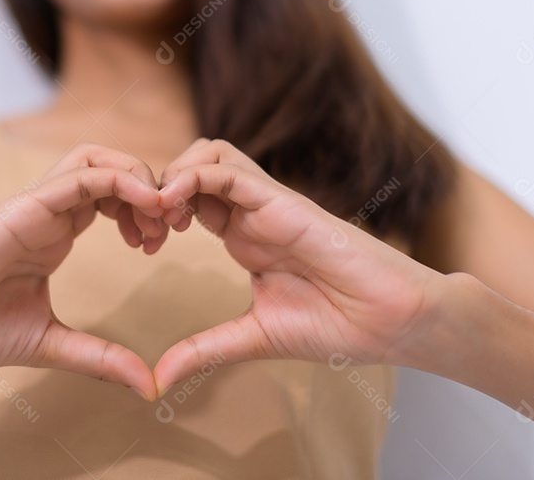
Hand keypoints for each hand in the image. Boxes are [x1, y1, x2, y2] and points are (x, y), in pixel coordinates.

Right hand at [0, 144, 167, 398]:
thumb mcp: (50, 342)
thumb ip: (100, 357)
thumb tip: (148, 386)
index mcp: (54, 234)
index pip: (110, 198)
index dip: (146, 211)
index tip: (163, 244)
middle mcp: (48, 212)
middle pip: (111, 168)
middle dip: (150, 188)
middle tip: (170, 227)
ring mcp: (36, 206)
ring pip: (97, 158)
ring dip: (139, 177)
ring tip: (160, 215)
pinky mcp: (24, 207)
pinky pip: (80, 175)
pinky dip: (119, 180)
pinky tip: (147, 206)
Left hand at [152, 139, 445, 394]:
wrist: (393, 323)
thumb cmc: (338, 326)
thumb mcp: (253, 337)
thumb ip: (205, 350)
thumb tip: (160, 379)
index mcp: (244, 237)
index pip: (189, 200)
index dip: (156, 212)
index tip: (140, 244)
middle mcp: (252, 212)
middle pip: (193, 166)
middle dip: (157, 186)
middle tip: (145, 227)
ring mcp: (268, 203)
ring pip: (209, 153)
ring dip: (173, 174)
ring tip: (159, 214)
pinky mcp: (283, 201)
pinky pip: (231, 169)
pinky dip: (194, 176)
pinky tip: (174, 205)